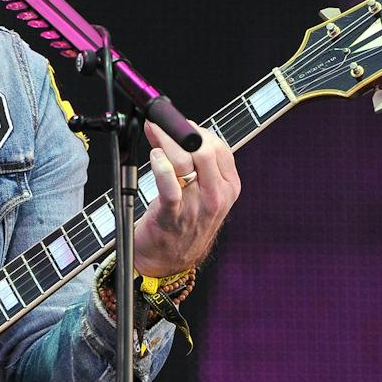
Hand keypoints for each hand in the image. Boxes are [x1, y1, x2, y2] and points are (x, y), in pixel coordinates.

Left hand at [132, 121, 239, 276]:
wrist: (168, 261)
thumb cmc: (183, 221)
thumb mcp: (204, 193)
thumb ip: (199, 164)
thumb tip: (181, 130)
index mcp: (229, 187)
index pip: (219, 148)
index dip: (196, 130)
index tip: (176, 121)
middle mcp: (216, 196)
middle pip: (204, 151)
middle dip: (179, 131)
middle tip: (160, 123)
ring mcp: (196, 207)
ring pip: (185, 163)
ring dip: (165, 142)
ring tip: (153, 133)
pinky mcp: (173, 216)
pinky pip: (170, 186)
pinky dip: (161, 167)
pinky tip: (155, 156)